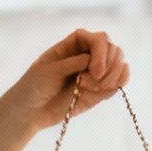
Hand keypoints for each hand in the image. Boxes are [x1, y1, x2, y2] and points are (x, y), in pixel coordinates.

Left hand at [0, 28, 130, 135]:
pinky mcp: (101, 88)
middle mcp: (88, 54)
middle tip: (89, 84)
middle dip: (108, 67)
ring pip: (120, 64)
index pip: (99, 39)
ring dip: (112, 78)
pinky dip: (117, 84)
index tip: (95, 72)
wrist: (30, 111)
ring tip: (91, 89)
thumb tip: (92, 58)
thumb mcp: (48, 71)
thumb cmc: (33, 86)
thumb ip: (72, 63)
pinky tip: (102, 91)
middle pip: (113, 49)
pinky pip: (121, 80)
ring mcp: (96, 71)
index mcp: (73, 44)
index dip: (101, 52)